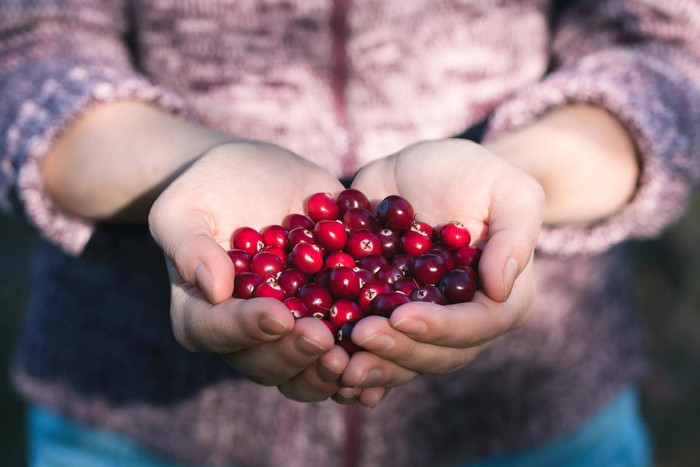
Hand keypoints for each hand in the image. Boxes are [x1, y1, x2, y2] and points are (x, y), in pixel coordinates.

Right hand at [149, 141, 348, 401]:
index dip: (247, 329)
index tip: (278, 315)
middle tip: (323, 338)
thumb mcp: (184, 205)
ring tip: (356, 355)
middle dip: (295, 354)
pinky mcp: (328, 318)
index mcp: (202, 313)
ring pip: (305, 370)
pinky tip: (385, 358)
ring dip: (330, 371)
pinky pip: (343, 352)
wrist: (259, 176)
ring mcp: (289, 331)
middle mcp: (246, 334)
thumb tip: (214, 288)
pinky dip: (363, 362)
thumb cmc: (211, 186)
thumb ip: (188, 244)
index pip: (216, 332)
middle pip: (264, 363)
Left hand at [343, 139, 543, 391]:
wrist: (420, 171)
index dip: (439, 328)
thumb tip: (500, 288)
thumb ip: (515, 235)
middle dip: (398, 350)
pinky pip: (374, 350)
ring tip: (339, 363)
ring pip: (403, 360)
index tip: (400, 317)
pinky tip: (330, 368)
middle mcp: (463, 322)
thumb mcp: (508, 189)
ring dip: (372, 366)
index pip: (476, 325)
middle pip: (437, 354)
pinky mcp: (387, 317)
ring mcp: (423, 323)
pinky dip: (354, 361)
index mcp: (501, 300)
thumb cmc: (473, 175)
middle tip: (360, 337)